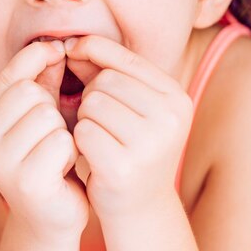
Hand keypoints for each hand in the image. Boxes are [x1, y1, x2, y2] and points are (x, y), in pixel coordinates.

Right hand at [0, 40, 88, 241]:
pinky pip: (61, 141)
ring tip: (58, 150)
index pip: (9, 74)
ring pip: (46, 114)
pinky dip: (70, 150)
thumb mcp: (42, 115)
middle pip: (27, 91)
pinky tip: (64, 166)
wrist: (53, 216)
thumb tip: (53, 44)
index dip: (37, 58)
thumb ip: (43, 81)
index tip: (58, 54)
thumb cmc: (48, 159)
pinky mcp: (25, 182)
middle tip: (55, 130)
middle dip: (51, 105)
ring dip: (62, 129)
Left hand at [65, 35, 193, 219]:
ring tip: (98, 137)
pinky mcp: (124, 166)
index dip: (94, 50)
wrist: (140, 207)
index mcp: (177, 98)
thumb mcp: (130, 108)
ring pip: (92, 104)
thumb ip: (107, 73)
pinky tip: (90, 153)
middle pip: (106, 81)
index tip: (73, 51)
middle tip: (98, 120)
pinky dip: (79, 140)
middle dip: (90, 96)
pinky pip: (83, 131)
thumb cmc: (131, 149)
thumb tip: (74, 43)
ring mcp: (150, 143)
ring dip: (84, 118)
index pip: (127, 59)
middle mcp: (170, 117)